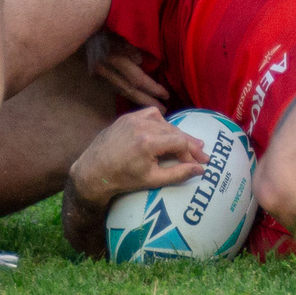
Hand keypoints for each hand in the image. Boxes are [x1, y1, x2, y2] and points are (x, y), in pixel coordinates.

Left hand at [69, 107, 206, 206]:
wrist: (94, 171)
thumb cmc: (123, 179)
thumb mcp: (152, 180)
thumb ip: (178, 174)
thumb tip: (200, 169)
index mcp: (148, 142)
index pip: (180, 142)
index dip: (192, 153)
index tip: (201, 162)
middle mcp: (142, 125)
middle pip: (174, 130)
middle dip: (189, 143)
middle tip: (202, 153)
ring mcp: (133, 119)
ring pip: (164, 122)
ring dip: (176, 133)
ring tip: (186, 144)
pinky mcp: (126, 117)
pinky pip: (150, 114)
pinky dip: (160, 122)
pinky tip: (165, 132)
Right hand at [84, 32, 170, 109]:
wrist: (85, 24)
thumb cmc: (111, 25)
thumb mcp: (126, 32)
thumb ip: (133, 48)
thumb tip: (140, 62)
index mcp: (115, 58)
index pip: (138, 79)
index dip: (153, 89)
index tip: (166, 95)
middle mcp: (106, 69)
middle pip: (130, 90)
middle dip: (147, 101)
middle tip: (163, 111)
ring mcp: (98, 73)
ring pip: (121, 92)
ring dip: (138, 100)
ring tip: (153, 107)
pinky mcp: (95, 74)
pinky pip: (114, 87)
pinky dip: (127, 93)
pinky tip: (137, 97)